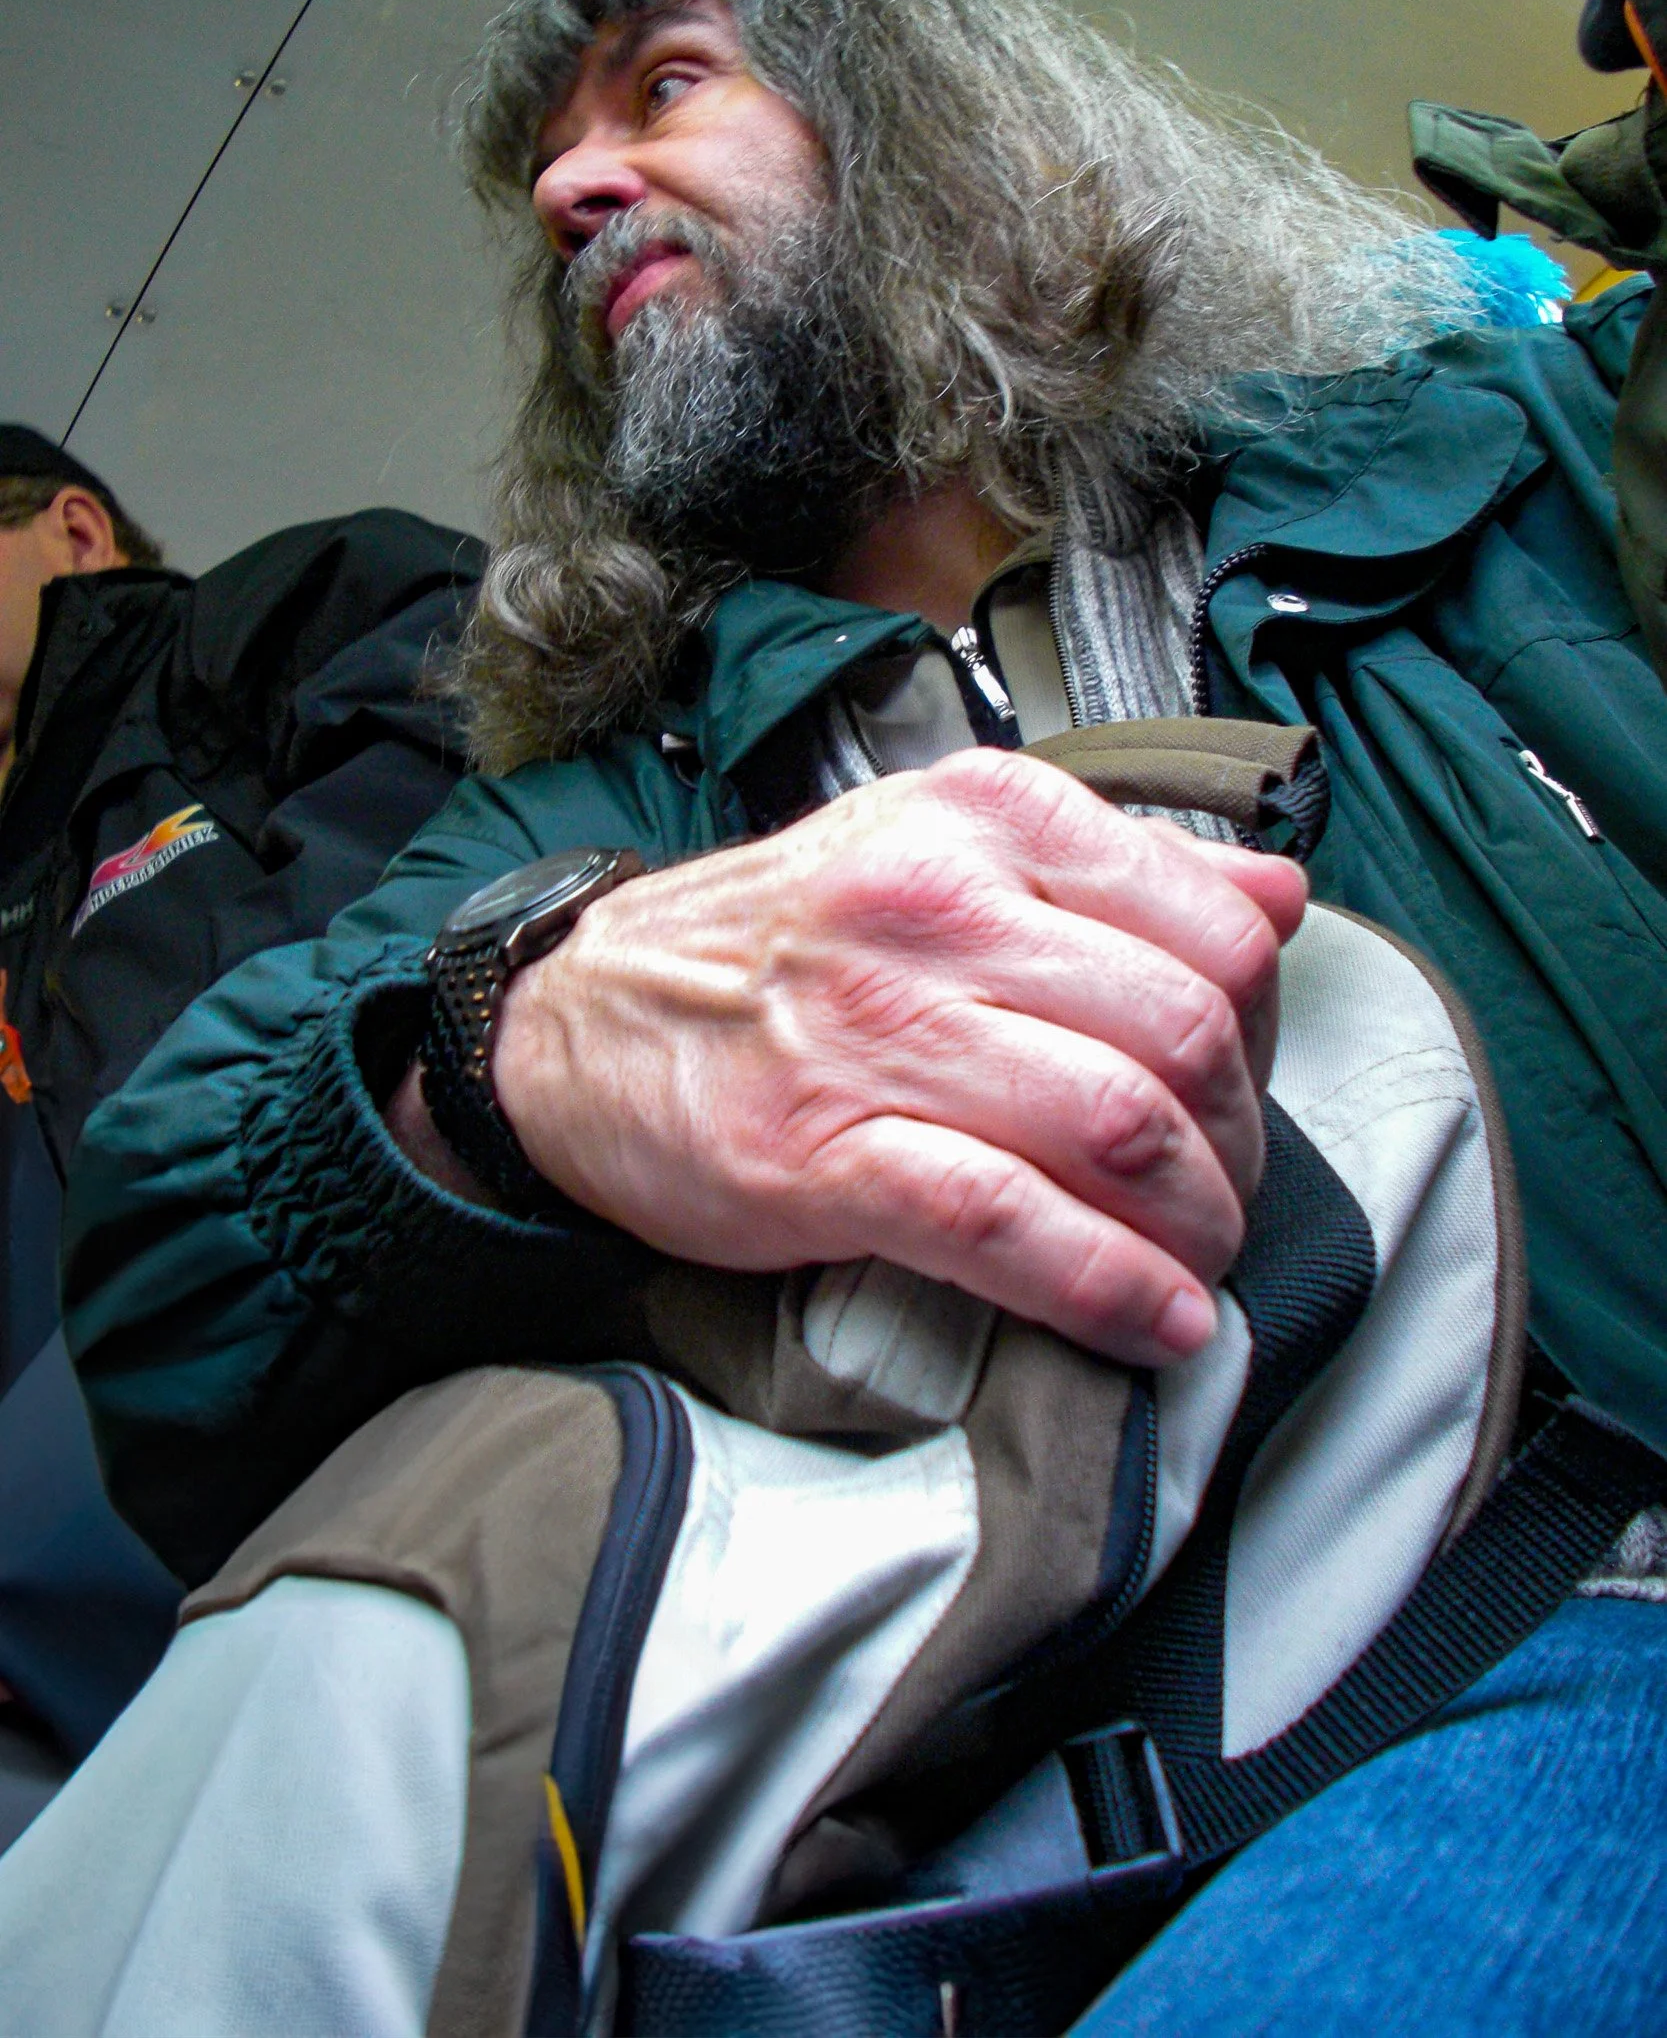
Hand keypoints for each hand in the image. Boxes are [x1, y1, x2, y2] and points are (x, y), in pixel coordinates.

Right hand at [490, 750, 1305, 1364]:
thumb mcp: (940, 848)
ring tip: (1195, 1264)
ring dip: (1193, 1225)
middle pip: (1182, 1033)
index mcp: (987, 818)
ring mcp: (878, 1029)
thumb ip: (1115, 870)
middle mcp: (939, 905)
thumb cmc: (784, 942)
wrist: (579, 1019)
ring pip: (1115, 1127)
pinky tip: (1152, 1324)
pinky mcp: (823, 1154)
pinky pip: (1008, 1226)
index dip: (1264, 1028)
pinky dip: (1107, 1288)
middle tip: (1222, 1192)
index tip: (1243, 1085)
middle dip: (1237, 1141)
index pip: (1212, 924)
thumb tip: (1284, 897)